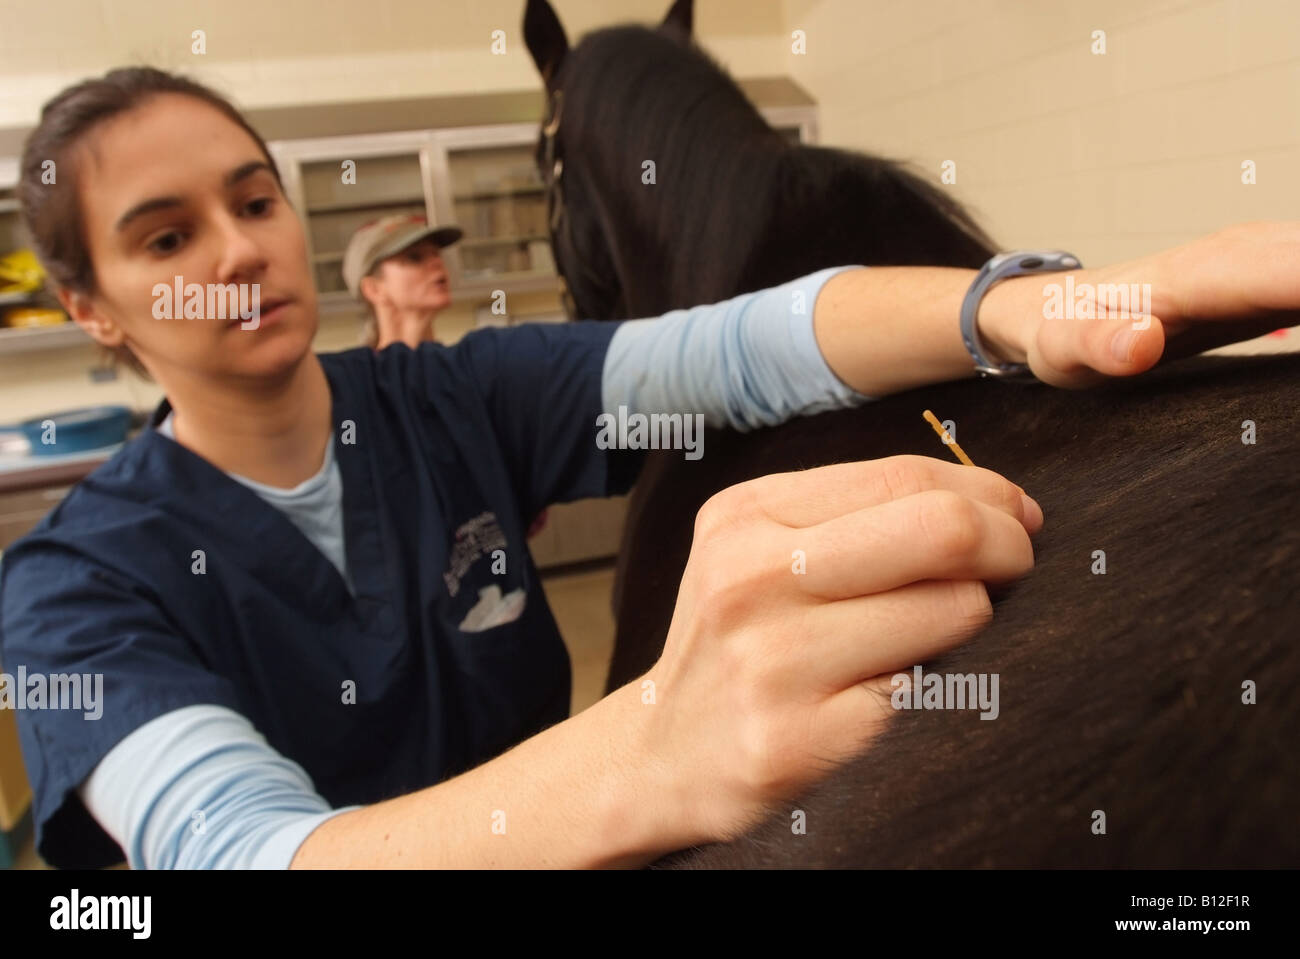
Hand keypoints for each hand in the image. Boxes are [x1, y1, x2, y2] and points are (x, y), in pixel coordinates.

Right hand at [633, 455, 1041, 842]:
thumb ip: (855, 516)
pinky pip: (928, 691)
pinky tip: (896, 689)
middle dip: (1008, 543)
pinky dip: (935, 683)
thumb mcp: (761, 551)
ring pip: (954, 609)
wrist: (666, 755)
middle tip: (1017, 564)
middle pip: (940, 528)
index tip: (1016, 516)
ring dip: (972, 618)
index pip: (904, 477)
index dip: (985, 492)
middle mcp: (749, 579)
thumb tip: (1001, 502)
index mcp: (744, 516)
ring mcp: (772, 661)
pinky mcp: (799, 739)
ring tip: (934, 635)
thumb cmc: (740, 641)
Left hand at [984, 221, 1299, 387]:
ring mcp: (1255, 263)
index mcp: (1197, 274)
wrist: (1043, 310)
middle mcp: (1238, 256)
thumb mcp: (1064, 345)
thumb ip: (1100, 344)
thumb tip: (1142, 341)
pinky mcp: (1264, 282)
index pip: (1283, 271)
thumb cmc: (1055, 327)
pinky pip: (1299, 277)